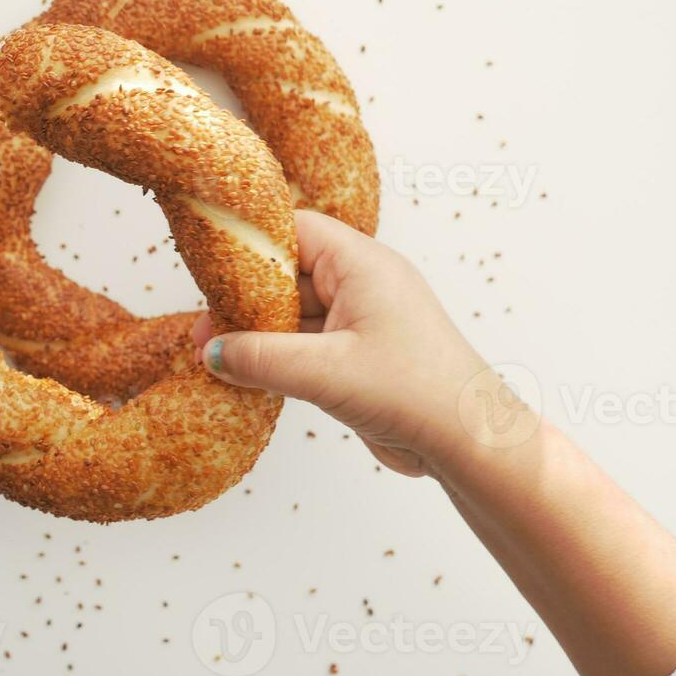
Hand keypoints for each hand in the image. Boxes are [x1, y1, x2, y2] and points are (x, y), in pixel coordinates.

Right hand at [192, 209, 504, 477]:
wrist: (471, 444)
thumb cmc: (417, 395)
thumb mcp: (326, 373)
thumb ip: (261, 359)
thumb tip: (211, 352)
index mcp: (362, 265)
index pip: (293, 230)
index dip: (250, 244)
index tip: (208, 268)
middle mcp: (362, 285)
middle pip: (287, 273)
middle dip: (244, 301)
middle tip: (205, 331)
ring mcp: (361, 322)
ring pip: (294, 314)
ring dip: (258, 335)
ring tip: (215, 358)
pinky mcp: (358, 357)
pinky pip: (306, 345)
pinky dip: (276, 358)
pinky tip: (246, 376)